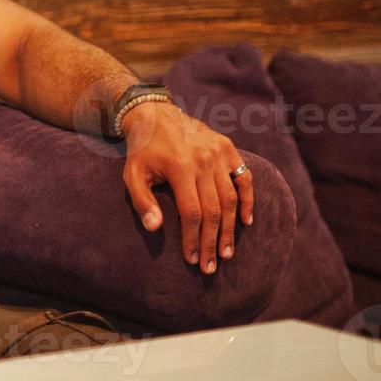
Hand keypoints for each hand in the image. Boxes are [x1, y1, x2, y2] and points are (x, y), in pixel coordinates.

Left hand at [120, 100, 254, 274]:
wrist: (154, 114)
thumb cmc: (142, 150)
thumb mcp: (132, 173)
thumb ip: (142, 201)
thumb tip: (154, 229)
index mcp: (180, 167)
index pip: (192, 212)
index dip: (193, 238)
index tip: (193, 259)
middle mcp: (203, 160)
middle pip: (214, 210)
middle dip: (213, 242)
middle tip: (212, 266)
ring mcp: (219, 153)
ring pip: (230, 198)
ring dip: (231, 228)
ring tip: (227, 252)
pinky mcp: (228, 148)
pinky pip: (244, 178)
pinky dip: (248, 200)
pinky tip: (246, 222)